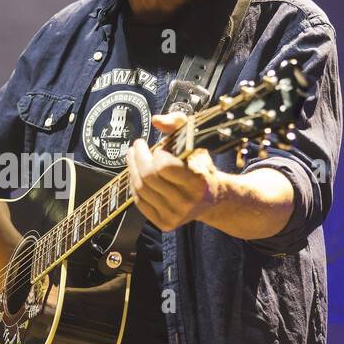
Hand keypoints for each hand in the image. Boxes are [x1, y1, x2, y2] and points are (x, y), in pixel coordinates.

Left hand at [126, 111, 222, 231]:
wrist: (211, 199)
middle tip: (137, 146)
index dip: (156, 154)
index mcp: (198, 182)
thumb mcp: (195, 141)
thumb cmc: (200, 167)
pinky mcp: (164, 223)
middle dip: (138, 158)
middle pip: (149, 177)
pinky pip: (140, 202)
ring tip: (133, 156)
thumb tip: (156, 120)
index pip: (164, 166)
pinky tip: (136, 174)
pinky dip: (134, 186)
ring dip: (132, 169)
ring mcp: (175, 215)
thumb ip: (178, 123)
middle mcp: (187, 202)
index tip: (157, 148)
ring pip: (141, 189)